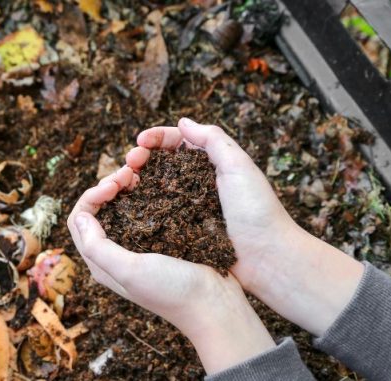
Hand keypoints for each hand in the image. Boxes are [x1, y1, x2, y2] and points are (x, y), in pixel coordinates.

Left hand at [67, 167, 275, 373]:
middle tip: (129, 173)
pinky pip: (144, 209)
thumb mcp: (130, 271)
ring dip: (125, 187)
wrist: (215, 305)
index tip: (114, 185)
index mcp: (102, 263)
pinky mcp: (161, 239)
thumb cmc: (172, 291)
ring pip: (120, 207)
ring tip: (140, 174)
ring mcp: (139, 246)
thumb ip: (98, 247)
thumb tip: (81, 216)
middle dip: (107, 186)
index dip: (91, 196)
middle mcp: (116, 254)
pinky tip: (156, 184)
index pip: (79, 220)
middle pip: (98, 210)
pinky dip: (144, 193)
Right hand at [127, 118, 363, 335]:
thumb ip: (213, 140)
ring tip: (123, 181)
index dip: (156, 138)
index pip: (177, 142)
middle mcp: (196, 183)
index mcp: (211, 164)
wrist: (267, 258)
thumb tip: (183, 122)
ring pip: (153, 187)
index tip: (140, 141)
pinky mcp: (181, 230)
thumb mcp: (239, 166)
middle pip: (160, 163)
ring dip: (136, 180)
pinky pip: (156, 214)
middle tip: (129, 162)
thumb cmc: (257, 211)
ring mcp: (187, 207)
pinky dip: (140, 206)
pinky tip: (128, 204)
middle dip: (141, 157)